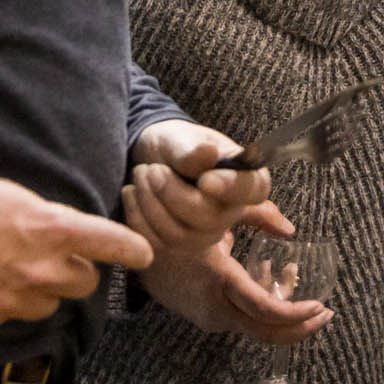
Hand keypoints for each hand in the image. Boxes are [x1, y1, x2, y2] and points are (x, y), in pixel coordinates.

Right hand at [0, 174, 154, 331]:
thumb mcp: (20, 198)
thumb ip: (51, 221)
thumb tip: (67, 234)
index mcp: (55, 231)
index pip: (110, 243)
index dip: (131, 249)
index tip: (144, 255)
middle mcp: (44, 270)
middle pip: (86, 283)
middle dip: (75, 273)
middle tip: (54, 259)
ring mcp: (18, 299)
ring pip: (52, 305)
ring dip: (43, 292)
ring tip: (14, 272)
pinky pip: (15, 317)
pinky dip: (8, 305)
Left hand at [126, 120, 289, 253]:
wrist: (154, 160)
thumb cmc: (176, 146)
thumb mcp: (181, 138)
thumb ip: (192, 149)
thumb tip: (208, 153)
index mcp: (246, 179)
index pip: (252, 190)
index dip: (231, 188)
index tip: (205, 180)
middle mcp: (232, 211)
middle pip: (208, 218)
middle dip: (171, 193)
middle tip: (151, 169)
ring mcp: (207, 234)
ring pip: (178, 235)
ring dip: (150, 202)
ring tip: (141, 174)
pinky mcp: (180, 246)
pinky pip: (156, 243)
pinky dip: (137, 216)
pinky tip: (132, 193)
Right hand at [138, 232, 333, 344]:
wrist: (133, 241)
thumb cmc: (176, 219)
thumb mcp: (218, 212)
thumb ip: (259, 214)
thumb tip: (290, 229)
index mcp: (216, 280)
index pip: (263, 309)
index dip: (296, 313)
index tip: (321, 307)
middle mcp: (213, 307)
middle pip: (265, 333)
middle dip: (300, 327)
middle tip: (326, 313)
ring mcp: (207, 316)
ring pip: (256, 327)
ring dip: (283, 313)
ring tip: (300, 283)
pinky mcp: (205, 314)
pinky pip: (242, 317)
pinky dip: (263, 305)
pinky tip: (272, 274)